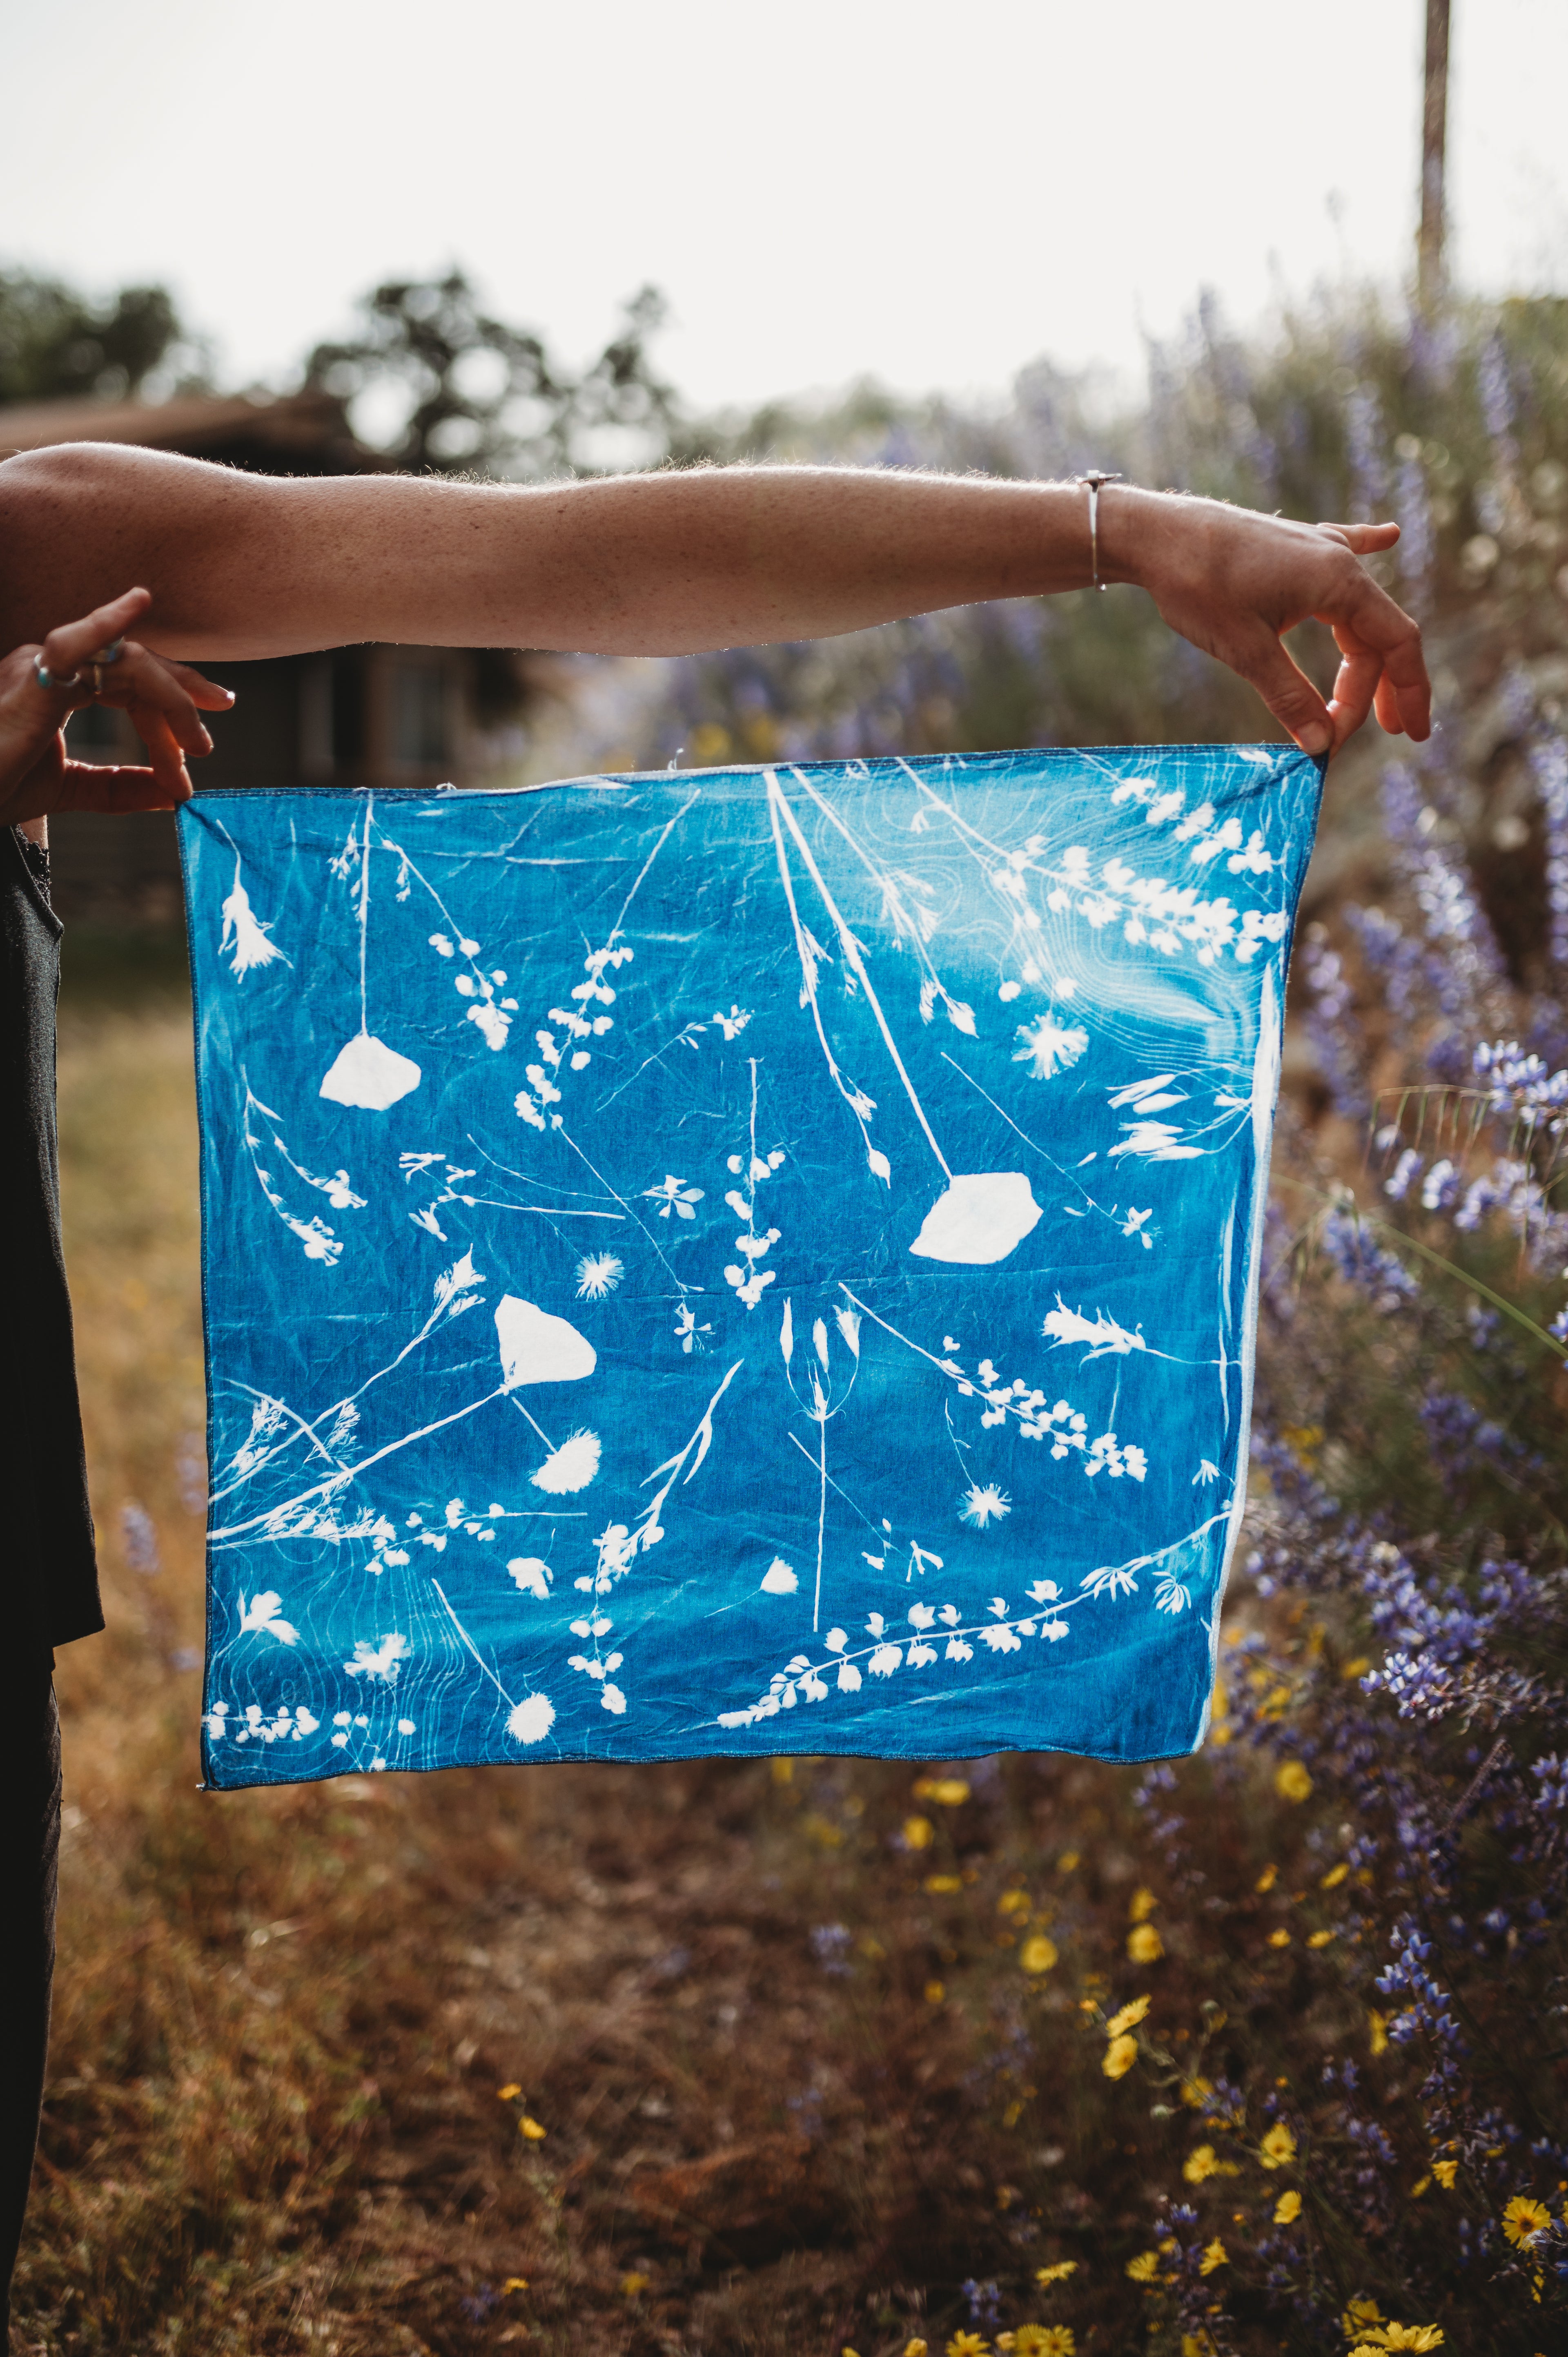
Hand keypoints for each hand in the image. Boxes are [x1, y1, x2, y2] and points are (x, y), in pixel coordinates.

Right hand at [0, 585, 234, 831]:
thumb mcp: (72, 788)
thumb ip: (120, 787)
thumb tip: (172, 795)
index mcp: (58, 684)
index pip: (129, 682)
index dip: (171, 713)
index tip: (197, 751)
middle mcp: (50, 666)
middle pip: (134, 666)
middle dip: (184, 691)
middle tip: (223, 709)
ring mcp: (39, 667)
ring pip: (125, 663)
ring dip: (170, 699)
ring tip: (196, 740)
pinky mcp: (31, 680)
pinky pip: (74, 643)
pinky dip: (108, 623)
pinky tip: (137, 603)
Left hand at [1106, 492, 1430, 755]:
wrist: (1155, 533)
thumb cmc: (1199, 585)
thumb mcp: (1247, 651)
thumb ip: (1289, 696)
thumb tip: (1322, 745)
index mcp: (1339, 583)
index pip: (1396, 643)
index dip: (1407, 691)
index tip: (1407, 735)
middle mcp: (1337, 562)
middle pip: (1375, 634)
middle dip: (1381, 686)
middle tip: (1385, 733)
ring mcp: (1315, 550)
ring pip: (1355, 611)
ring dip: (1363, 656)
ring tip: (1363, 699)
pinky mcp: (1290, 548)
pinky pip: (1341, 551)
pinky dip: (1366, 550)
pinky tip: (1388, 536)